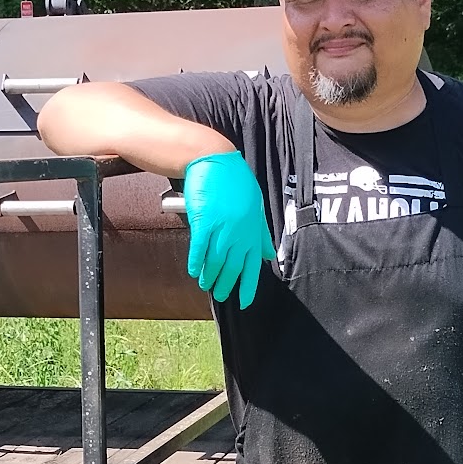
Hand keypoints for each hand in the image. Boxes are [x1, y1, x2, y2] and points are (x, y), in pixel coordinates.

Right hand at [182, 151, 275, 308]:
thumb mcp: (255, 205)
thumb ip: (260, 232)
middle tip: (220, 295)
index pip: (253, 265)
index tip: (244, 302)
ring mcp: (222, 227)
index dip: (248, 285)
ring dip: (210, 276)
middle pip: (233, 267)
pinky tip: (194, 271)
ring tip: (205, 285)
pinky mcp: (205, 220)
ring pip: (216, 260)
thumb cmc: (235, 183)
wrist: (214, 161)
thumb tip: (268, 254)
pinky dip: (197, 261)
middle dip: (226, 284)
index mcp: (253, 230)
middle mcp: (239, 232)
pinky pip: (200, 247)